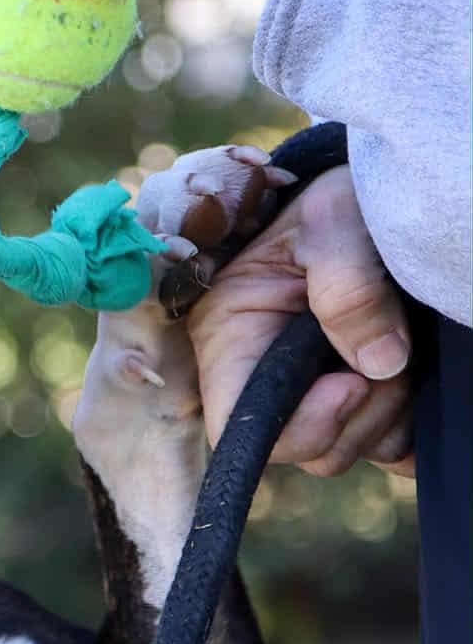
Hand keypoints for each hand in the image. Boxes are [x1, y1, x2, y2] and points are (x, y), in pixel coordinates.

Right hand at [187, 166, 413, 476]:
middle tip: (390, 358)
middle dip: (359, 416)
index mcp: (231, 342)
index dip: (299, 425)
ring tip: (402, 352)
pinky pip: (381, 446)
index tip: (350, 383)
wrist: (363, 192)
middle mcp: (261, 380)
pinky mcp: (350, 402)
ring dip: (386, 414)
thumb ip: (348, 288)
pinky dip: (405, 423)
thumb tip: (382, 365)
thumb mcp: (333, 220)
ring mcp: (307, 396)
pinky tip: (413, 379)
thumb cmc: (333, 201)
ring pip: (347, 450)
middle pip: (306, 450)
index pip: (238, 427)